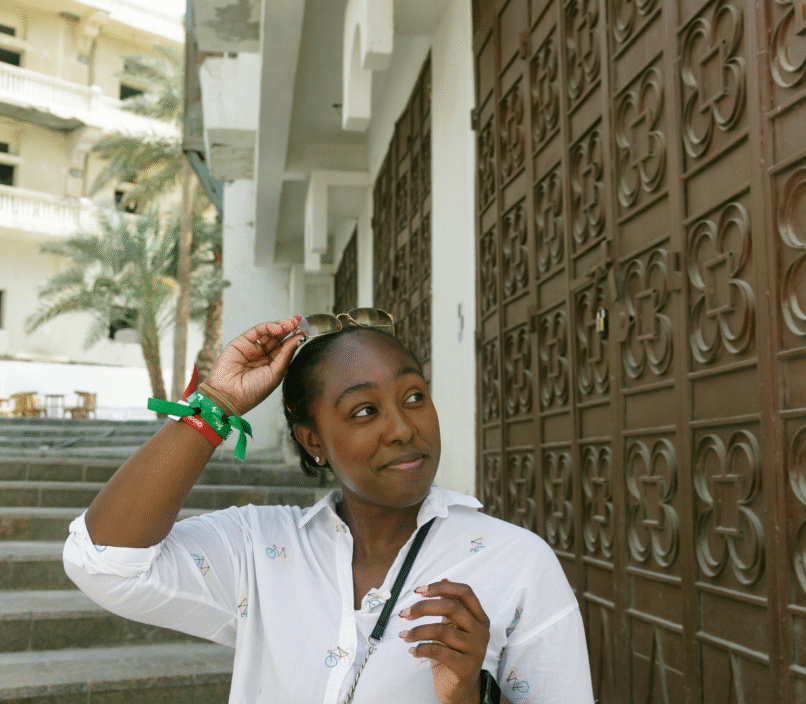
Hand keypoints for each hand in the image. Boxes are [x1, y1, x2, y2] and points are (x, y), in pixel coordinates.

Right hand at [204, 316, 303, 414]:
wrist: (229, 396)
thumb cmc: (252, 391)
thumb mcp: (276, 373)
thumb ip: (286, 354)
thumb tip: (299, 339)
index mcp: (272, 365)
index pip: (285, 347)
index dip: (295, 338)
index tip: (305, 330)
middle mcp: (262, 355)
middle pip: (278, 337)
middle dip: (290, 328)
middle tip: (300, 321)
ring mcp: (252, 348)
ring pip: (269, 332)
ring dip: (281, 326)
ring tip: (291, 323)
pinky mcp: (241, 341)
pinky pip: (258, 331)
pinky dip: (269, 327)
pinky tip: (279, 328)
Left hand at [400, 579, 489, 703]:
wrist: (460, 689)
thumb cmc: (454, 653)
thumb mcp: (452, 627)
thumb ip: (450, 605)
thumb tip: (444, 577)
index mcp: (479, 617)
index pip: (464, 592)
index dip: (441, 587)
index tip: (419, 590)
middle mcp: (481, 631)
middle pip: (451, 608)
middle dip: (423, 607)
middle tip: (404, 613)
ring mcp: (476, 649)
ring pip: (442, 631)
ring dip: (417, 631)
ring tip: (404, 635)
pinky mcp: (466, 667)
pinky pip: (439, 652)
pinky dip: (421, 649)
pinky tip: (412, 650)